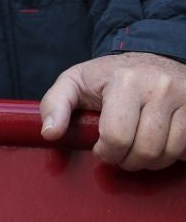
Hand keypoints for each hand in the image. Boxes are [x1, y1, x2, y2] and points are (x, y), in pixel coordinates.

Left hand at [40, 52, 185, 169]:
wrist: (151, 59)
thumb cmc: (109, 75)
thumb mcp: (75, 81)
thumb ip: (55, 104)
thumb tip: (49, 133)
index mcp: (125, 81)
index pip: (116, 136)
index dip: (106, 152)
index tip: (101, 148)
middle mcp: (160, 87)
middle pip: (145, 149)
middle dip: (128, 161)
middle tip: (119, 154)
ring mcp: (185, 98)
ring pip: (170, 152)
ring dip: (151, 162)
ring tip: (137, 150)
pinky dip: (173, 154)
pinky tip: (159, 144)